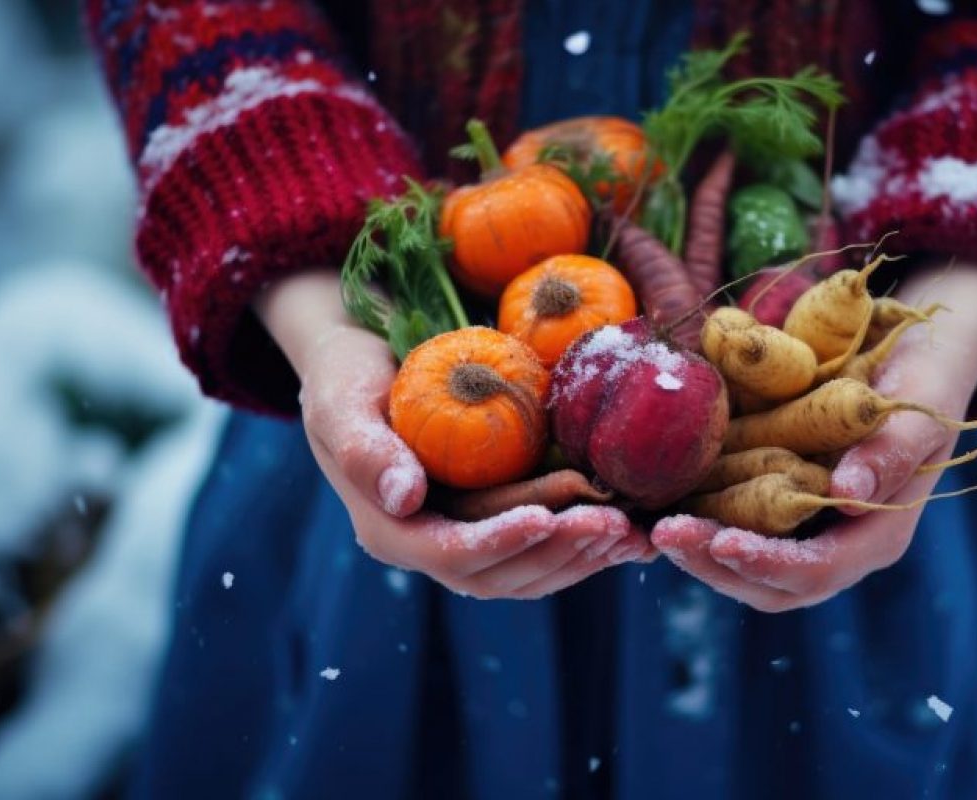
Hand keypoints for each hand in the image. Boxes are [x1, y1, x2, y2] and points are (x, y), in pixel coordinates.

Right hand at [257, 270, 653, 598]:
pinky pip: (546, 550)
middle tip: (612, 523)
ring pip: (531, 572)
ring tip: (632, 532)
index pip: (452, 554)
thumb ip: (367, 450)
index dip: (501, 542)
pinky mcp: (496, 524)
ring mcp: (466, 539)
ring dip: (583, 556)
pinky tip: (634, 534)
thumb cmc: (347, 376)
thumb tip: (405, 498)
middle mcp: (430, 546)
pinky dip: (589, 546)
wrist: (362, 366)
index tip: (546, 517)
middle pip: (501, 574)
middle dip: (559, 551)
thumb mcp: (342, 401)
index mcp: (391, 529)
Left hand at [652, 262, 976, 611]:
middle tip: (664, 533)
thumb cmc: (924, 376)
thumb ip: (891, 452)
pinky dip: (697, 520)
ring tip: (654, 524)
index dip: (768, 564)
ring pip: (745, 564)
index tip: (721, 541)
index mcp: (876, 534)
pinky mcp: (776, 501)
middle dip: (715, 565)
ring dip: (697, 551)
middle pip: (772, 584)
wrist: (915, 350)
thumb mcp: (918, 408)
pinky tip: (659, 500)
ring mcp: (805, 525)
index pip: (818, 570)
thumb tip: (850, 494)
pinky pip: (734, 525)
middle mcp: (837, 541)